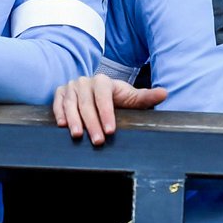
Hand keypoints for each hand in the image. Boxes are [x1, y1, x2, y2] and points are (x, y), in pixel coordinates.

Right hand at [52, 74, 168, 145]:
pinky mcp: (60, 93)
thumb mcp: (131, 97)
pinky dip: (59, 114)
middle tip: (98, 141)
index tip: (110, 131)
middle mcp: (85, 82)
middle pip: (87, 104)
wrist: (97, 92)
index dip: (106, 114)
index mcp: (103, 81)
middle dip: (92, 123)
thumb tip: (164, 93)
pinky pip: (57, 104)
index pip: (104, 97)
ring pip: (71, 105)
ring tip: (78, 136)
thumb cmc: (116, 98)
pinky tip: (62, 126)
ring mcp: (71, 87)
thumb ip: (146, 97)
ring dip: (74, 121)